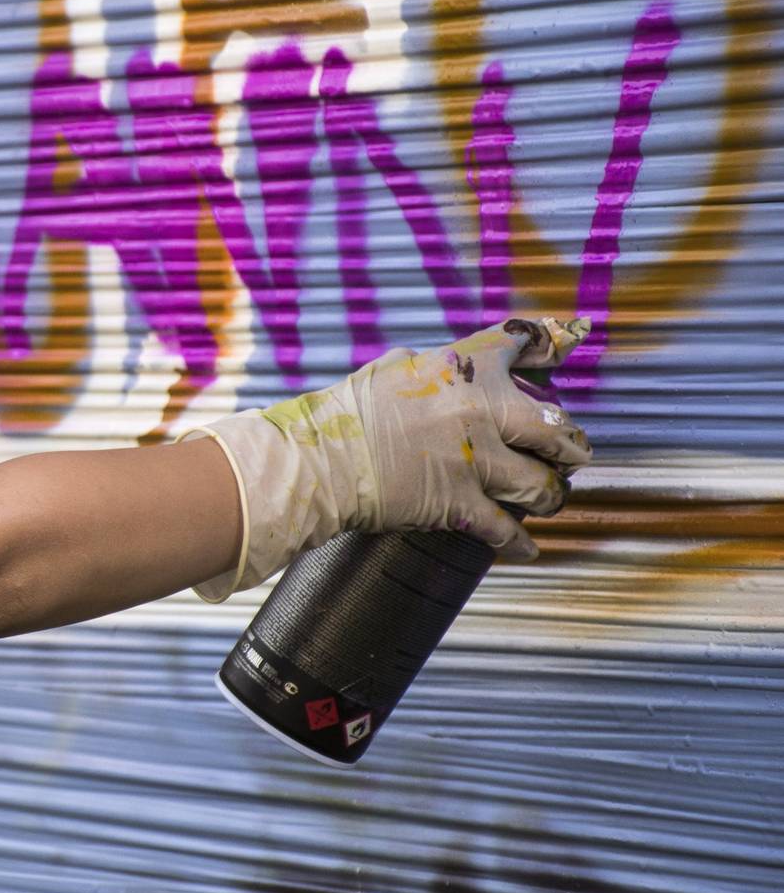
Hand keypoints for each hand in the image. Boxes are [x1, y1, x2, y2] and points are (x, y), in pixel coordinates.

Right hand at [185, 316, 593, 600]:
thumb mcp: (389, 372)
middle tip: (574, 452)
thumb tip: (440, 367)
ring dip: (551, 495)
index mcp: (462, 368)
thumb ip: (428, 368)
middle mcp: (479, 409)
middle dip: (570, 443)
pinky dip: (518, 542)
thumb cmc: (342, 416)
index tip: (565, 345)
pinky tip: (526, 548)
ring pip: (541, 483)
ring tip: (552, 499)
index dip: (550, 344)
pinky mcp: (461, 503)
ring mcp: (475, 459)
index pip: (519, 344)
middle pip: (552, 425)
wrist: (318, 461)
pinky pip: (504, 528)